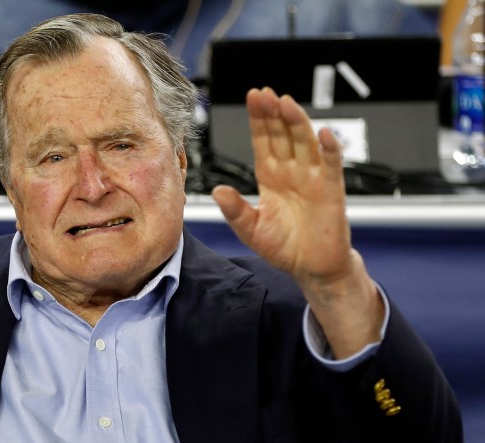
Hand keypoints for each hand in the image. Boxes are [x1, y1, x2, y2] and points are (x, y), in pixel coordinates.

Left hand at [212, 87, 382, 357]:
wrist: (311, 267)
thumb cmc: (282, 247)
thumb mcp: (250, 230)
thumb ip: (235, 210)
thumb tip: (217, 191)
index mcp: (270, 176)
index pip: (263, 140)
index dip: (258, 119)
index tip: (252, 97)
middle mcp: (291, 171)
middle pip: (282, 134)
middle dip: (273, 113)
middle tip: (264, 93)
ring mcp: (312, 177)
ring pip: (304, 142)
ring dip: (296, 122)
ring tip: (286, 102)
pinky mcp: (331, 189)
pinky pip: (331, 164)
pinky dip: (330, 148)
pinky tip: (323, 133)